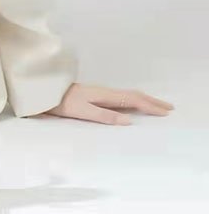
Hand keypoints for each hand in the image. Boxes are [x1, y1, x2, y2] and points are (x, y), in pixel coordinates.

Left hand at [41, 82, 174, 124]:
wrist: (45, 91)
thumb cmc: (62, 102)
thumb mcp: (83, 112)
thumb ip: (105, 116)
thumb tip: (129, 122)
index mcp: (105, 95)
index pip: (133, 100)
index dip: (150, 106)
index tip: (165, 112)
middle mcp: (105, 92)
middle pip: (134, 95)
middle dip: (152, 101)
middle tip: (169, 108)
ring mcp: (101, 93)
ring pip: (128, 95)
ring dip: (144, 100)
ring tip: (156, 106)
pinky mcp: (96, 95)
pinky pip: (121, 97)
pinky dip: (134, 100)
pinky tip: (134, 105)